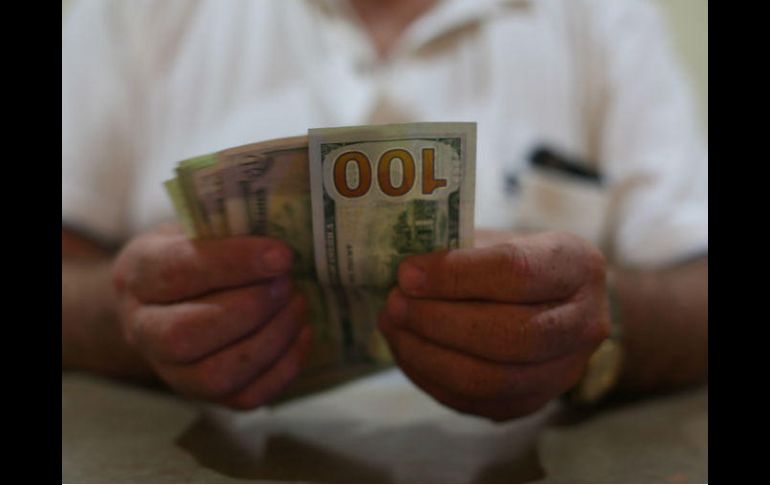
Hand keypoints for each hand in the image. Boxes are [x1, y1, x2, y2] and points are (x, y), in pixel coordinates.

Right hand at [111, 224, 311, 409]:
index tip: (282, 255)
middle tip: (288, 284)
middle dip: (249, 309)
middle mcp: (142, 330)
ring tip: (299, 305)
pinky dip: (282, 368)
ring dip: (270, 340)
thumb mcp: (197, 225)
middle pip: (185, 335)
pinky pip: (244, 397)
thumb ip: (226, 224)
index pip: (176, 272)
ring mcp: (172, 371)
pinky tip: (302, 334)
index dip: (232, 264)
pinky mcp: (205, 396)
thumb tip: (286, 219)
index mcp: (137, 275)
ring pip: (216, 375)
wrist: (172, 295)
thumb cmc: (194, 250)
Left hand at [378, 230, 608, 420]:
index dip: (456, 275)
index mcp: (577, 265)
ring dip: (428, 354)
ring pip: (491, 378)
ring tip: (392, 325)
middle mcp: (584, 323)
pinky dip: (430, 376)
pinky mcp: (532, 403)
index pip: (517, 273)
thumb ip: (458, 251)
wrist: (552, 303)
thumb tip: (405, 275)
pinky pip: (475, 400)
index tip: (408, 273)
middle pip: (509, 334)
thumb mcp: (496, 239)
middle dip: (438, 320)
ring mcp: (563, 372)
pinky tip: (406, 349)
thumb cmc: (513, 262)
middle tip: (394, 303)